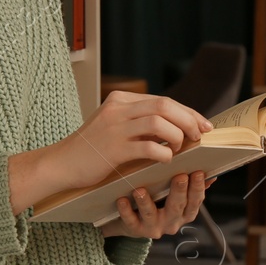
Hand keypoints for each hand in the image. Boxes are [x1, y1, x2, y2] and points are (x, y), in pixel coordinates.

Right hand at [45, 91, 213, 192]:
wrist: (61, 163)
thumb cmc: (91, 149)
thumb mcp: (114, 125)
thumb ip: (138, 122)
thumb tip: (176, 127)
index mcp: (120, 100)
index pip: (163, 100)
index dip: (188, 112)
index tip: (204, 124)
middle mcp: (118, 109)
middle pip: (165, 106)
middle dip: (189, 120)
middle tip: (199, 136)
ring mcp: (114, 128)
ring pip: (158, 122)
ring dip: (177, 136)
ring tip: (180, 148)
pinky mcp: (112, 149)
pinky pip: (147, 147)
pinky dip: (163, 153)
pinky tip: (165, 160)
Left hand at [99, 171, 212, 239]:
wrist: (132, 223)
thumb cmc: (157, 202)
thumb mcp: (175, 197)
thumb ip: (191, 188)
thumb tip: (211, 176)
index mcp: (185, 213)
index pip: (195, 201)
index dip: (198, 188)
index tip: (198, 172)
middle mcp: (172, 223)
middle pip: (177, 207)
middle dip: (179, 191)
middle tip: (180, 176)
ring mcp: (153, 228)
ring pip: (151, 215)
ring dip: (146, 202)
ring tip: (140, 190)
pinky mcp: (135, 230)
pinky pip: (130, 221)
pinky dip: (126, 211)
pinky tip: (122, 200)